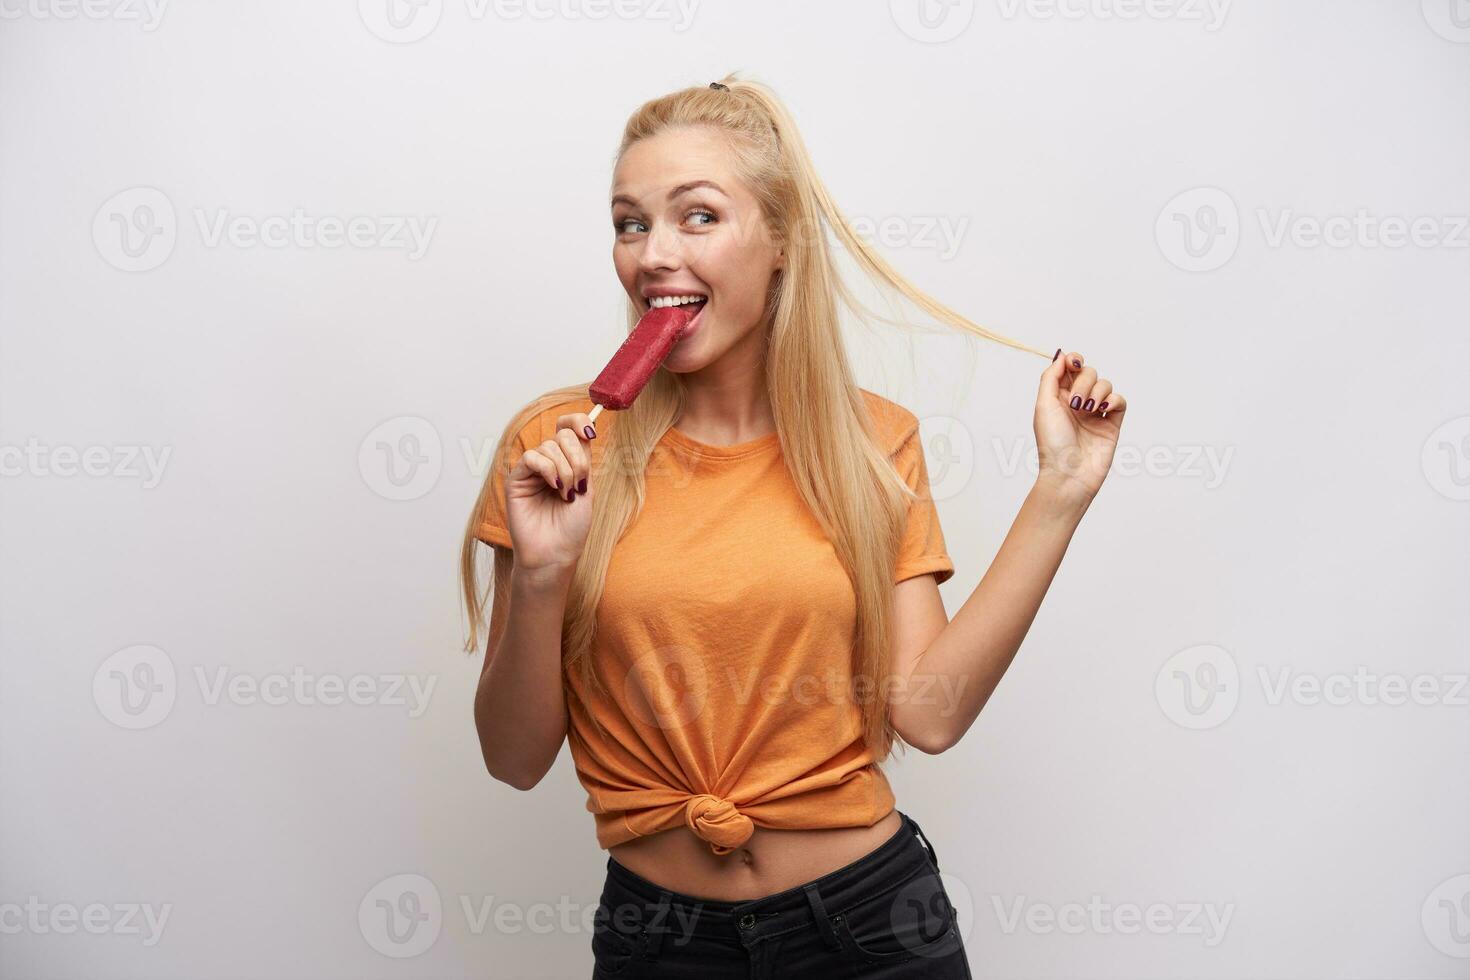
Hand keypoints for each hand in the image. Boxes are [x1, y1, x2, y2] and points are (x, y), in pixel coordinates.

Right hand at [504, 411, 598, 570]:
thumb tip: (586, 429)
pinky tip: (554, 487)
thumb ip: (584, 459)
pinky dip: (548, 469)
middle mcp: (549, 463)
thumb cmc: (572, 528)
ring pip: (549, 447)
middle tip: (579, 485)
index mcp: (567, 463)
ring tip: (566, 494)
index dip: (579, 421)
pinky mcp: (516, 480)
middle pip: (562, 435)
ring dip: (565, 470)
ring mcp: (532, 471)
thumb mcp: (587, 489)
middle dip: (577, 459)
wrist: (556, 553)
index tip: (590, 432)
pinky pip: (532, 458)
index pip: (568, 427)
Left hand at [1034, 349, 1126, 502]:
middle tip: (1075, 403)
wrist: (1069, 473)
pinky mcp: (1112, 423)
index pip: (1070, 367)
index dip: (1074, 360)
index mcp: (1058, 397)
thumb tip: (1062, 355)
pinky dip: (1113, 400)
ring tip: (1086, 411)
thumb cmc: (1052, 443)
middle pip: (1089, 373)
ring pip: (1105, 385)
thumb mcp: (1044, 405)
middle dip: (1084, 382)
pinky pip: (1119, 400)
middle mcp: (1077, 402)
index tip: (1073, 364)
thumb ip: (1051, 377)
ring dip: (1096, 392)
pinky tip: (1102, 410)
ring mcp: (1095, 413)